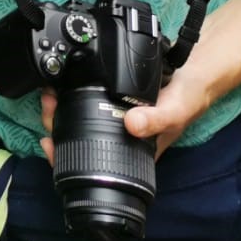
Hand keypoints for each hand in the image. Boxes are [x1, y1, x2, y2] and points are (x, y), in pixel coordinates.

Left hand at [38, 73, 213, 165]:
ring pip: (76, 122)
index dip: (66, 159)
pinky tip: (59, 87)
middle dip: (54, 126)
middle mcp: (118, 138)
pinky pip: (83, 103)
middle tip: (47, 105)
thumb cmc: (187, 100)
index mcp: (130, 152)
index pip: (94, 165)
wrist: (194, 75)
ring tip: (48, 95)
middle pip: (77, 141)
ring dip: (57, 111)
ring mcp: (113, 120)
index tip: (49, 142)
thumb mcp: (174, 111)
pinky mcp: (110, 100)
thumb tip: (131, 125)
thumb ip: (156, 119)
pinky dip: (68, 97)